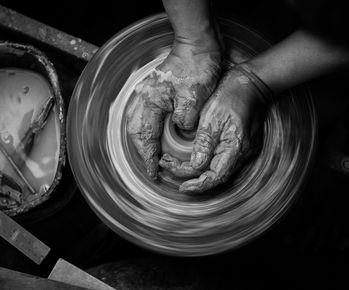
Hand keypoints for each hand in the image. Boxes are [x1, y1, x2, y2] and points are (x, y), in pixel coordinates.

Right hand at [127, 40, 220, 178]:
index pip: (145, 136)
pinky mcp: (157, 93)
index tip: (152, 173)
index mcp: (152, 100)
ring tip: (152, 157)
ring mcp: (150, 94)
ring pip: (139, 124)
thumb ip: (185, 118)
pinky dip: (149, 131)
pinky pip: (146, 117)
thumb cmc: (198, 65)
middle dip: (142, 152)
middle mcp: (145, 98)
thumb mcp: (195, 95)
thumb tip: (182, 131)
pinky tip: (157, 137)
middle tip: (151, 167)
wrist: (198, 44)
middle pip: (136, 131)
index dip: (148, 157)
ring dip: (144, 142)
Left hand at [159, 67, 265, 191]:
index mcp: (236, 146)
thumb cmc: (232, 94)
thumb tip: (195, 166)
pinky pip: (224, 160)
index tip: (181, 186)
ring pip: (220, 169)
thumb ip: (205, 142)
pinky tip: (195, 159)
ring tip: (178, 166)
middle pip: (217, 176)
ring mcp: (245, 149)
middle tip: (170, 168)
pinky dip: (208, 164)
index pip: (216, 176)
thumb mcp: (212, 116)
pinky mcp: (242, 143)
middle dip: (194, 179)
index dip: (198, 185)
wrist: (253, 82)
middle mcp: (243, 153)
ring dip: (200, 172)